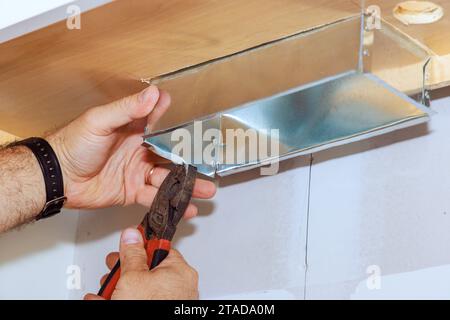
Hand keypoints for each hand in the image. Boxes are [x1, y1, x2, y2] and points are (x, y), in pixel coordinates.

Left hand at [47, 86, 215, 215]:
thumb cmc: (73, 143)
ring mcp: (136, 172)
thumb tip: (154, 93)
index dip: (181, 129)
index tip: (201, 132)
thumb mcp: (100, 120)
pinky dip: (169, 202)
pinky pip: (154, 197)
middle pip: (171, 156)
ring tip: (206, 190)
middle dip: (191, 162)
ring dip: (187, 185)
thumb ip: (128, 109)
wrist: (56, 177)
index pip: (163, 126)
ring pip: (167, 178)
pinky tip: (185, 207)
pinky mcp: (131, 191)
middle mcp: (138, 150)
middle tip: (210, 167)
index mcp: (134, 130)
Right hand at [85, 229, 198, 299]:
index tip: (126, 246)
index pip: (160, 248)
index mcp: (180, 271)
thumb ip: (132, 254)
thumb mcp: (133, 277)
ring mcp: (170, 302)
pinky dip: (123, 299)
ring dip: (119, 287)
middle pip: (148, 269)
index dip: (139, 247)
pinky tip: (104, 300)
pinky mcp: (160, 310)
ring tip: (103, 292)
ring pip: (141, 288)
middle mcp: (180, 287)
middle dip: (124, 270)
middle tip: (112, 271)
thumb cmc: (150, 307)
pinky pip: (141, 300)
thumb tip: (133, 235)